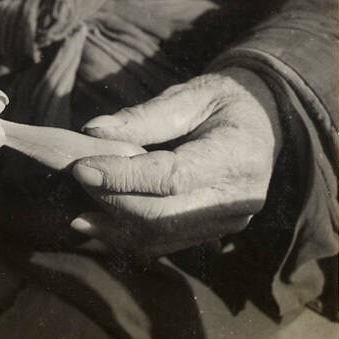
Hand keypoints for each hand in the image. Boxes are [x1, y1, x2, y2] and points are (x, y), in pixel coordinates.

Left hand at [71, 68, 282, 257]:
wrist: (260, 123)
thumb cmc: (223, 101)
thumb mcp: (189, 95)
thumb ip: (143, 117)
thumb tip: (92, 132)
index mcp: (236, 157)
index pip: (171, 177)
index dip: (122, 176)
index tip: (81, 167)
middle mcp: (237, 198)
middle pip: (163, 215)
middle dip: (112, 199)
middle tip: (78, 177)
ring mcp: (227, 221)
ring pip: (161, 236)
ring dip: (114, 225)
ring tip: (78, 212)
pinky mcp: (213, 231)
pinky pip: (165, 243)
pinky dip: (128, 236)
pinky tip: (97, 225)